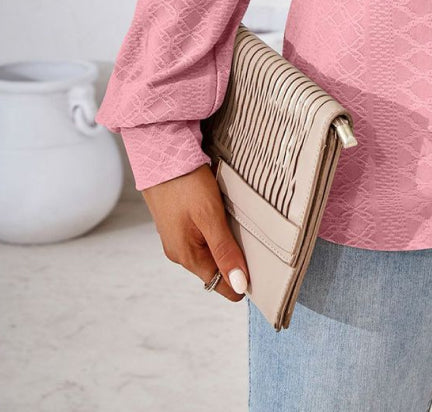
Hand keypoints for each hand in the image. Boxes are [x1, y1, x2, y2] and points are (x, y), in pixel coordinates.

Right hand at [141, 164, 249, 303]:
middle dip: (236, 260)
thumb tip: (239, 286)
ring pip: (210, 252)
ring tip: (239, 223)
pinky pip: (202, 237)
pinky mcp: (178, 223)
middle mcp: (180, 252)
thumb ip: (224, 251)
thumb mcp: (210, 217)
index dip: (242, 281)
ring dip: (226, 243)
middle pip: (216, 270)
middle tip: (255, 239)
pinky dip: (216, 231)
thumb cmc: (185, 183)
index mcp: (187, 257)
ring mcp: (177, 238)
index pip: (220, 286)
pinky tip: (223, 215)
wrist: (159, 155)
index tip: (262, 267)